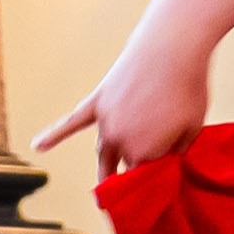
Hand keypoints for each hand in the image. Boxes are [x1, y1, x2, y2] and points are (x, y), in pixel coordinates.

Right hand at [33, 43, 208, 165]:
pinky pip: (70, 123)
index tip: (161, 181)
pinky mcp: (97, 102)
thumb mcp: (194, 126)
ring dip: (105, 169)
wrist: (172, 47)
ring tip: (104, 186)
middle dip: (134, 169)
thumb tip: (169, 160)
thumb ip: (179, 149)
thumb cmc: (189, 87)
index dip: (154, 178)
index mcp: (145, 153)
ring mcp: (106, 123)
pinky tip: (38, 145)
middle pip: (123, 164)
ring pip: (103, 152)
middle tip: (140, 179)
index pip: (145, 177)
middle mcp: (120, 143)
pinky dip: (53, 135)